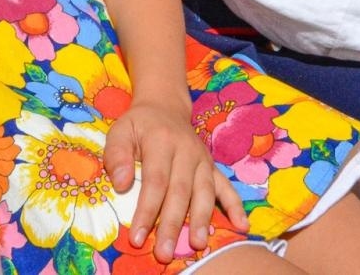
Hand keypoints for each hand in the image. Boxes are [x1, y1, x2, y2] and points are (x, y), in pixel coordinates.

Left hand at [104, 98, 247, 262]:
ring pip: (204, 192)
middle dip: (174, 224)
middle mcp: (186, 151)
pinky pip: (226, 187)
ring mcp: (203, 160)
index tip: (138, 238)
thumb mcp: (120, 131)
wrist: (164, 106)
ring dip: (202, 219)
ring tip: (199, 244)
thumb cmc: (139, 125)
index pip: (156, 181)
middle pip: (181, 191)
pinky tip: (242, 225)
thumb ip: (117, 155)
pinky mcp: (212, 167)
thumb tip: (122, 184)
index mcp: (161, 142)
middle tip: (166, 252)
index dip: (148, 210)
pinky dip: (235, 206)